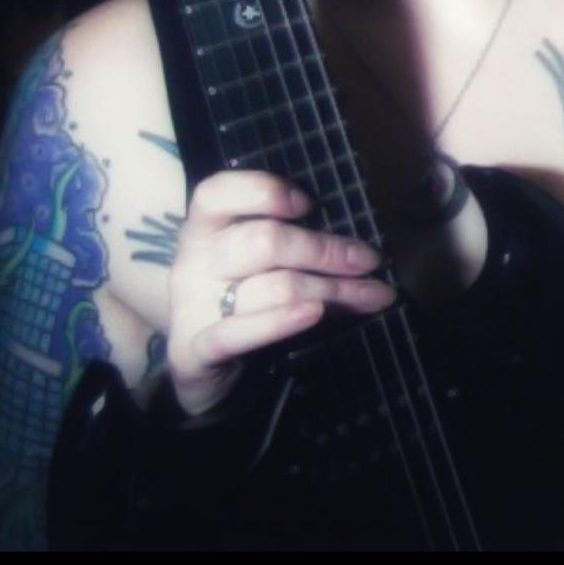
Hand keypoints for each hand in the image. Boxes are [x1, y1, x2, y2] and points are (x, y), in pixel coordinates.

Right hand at [166, 170, 395, 417]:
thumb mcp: (268, 267)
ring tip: (374, 296)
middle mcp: (193, 264)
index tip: (309, 204)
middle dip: (325, 250)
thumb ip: (299, 247)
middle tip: (369, 261)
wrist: (202, 373)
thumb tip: (363, 248)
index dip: (263, 191)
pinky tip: (315, 314)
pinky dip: (277, 322)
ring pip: (271, 288)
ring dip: (332, 291)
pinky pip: (234, 334)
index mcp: (206, 231)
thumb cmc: (247, 303)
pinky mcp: (192, 355)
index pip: (216, 193)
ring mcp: (190, 309)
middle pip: (262, 242)